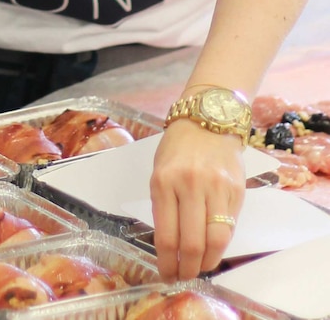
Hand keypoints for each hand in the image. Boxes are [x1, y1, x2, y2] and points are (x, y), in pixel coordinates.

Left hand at [150, 119, 245, 279]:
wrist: (209, 119)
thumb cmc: (178, 147)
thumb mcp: (160, 171)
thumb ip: (164, 205)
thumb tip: (169, 245)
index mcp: (164, 182)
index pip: (166, 235)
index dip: (167, 263)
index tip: (167, 275)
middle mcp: (190, 185)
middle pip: (192, 243)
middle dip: (187, 268)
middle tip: (184, 277)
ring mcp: (216, 188)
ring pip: (215, 240)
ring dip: (207, 262)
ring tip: (199, 267)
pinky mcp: (236, 191)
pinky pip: (230, 227)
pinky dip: (221, 244)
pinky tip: (213, 248)